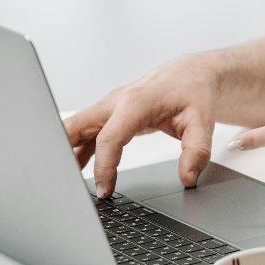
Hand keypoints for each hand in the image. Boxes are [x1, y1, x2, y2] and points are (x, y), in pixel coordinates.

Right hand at [64, 59, 220, 197]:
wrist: (191, 74)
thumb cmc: (193, 92)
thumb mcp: (203, 122)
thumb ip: (197, 151)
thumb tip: (187, 178)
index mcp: (135, 103)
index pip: (109, 138)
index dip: (103, 167)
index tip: (104, 191)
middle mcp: (115, 102)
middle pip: (75, 127)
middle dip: (62, 152)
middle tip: (62, 183)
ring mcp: (108, 107)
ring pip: (75, 129)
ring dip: (65, 152)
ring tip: (62, 182)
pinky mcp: (108, 114)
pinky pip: (85, 134)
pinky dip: (77, 150)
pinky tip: (75, 170)